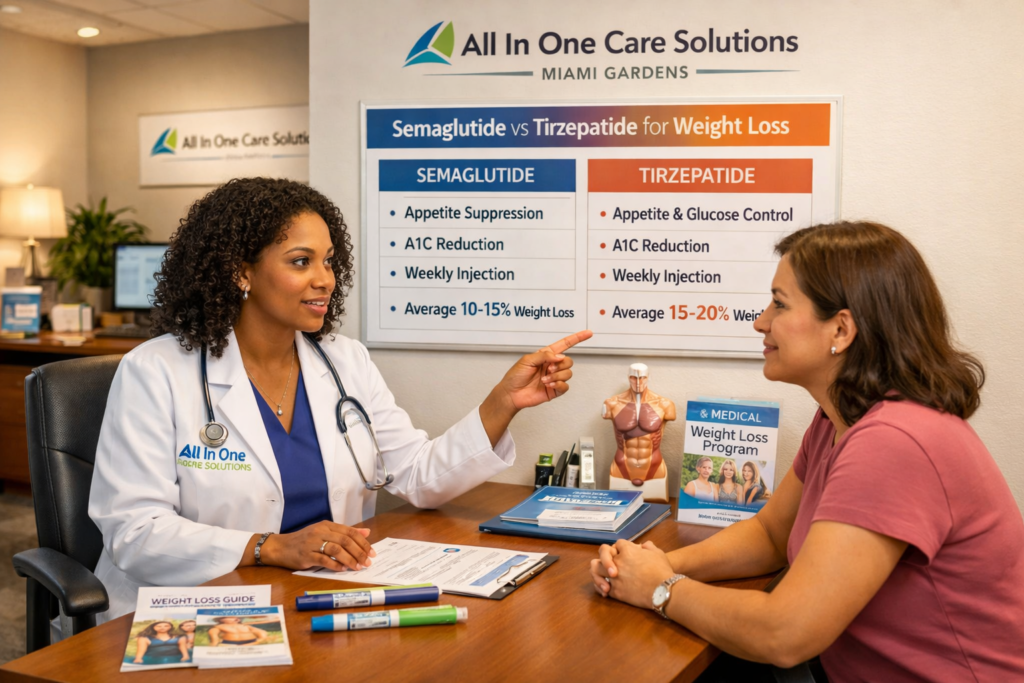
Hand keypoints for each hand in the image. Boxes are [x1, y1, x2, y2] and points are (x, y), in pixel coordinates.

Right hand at [261, 520, 376, 571]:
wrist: (281, 547)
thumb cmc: (305, 541)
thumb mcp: (325, 533)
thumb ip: (345, 533)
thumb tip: (367, 533)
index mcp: (327, 525)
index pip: (350, 532)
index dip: (363, 542)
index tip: (372, 552)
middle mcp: (321, 531)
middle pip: (345, 540)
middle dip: (359, 552)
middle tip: (367, 562)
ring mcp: (312, 543)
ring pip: (336, 549)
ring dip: (349, 559)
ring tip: (357, 567)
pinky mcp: (306, 555)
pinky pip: (323, 560)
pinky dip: (335, 565)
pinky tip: (342, 569)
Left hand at [494, 330, 592, 410]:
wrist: (511, 394)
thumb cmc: (515, 376)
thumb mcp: (527, 360)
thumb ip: (544, 355)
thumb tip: (559, 356)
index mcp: (546, 355)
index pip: (565, 345)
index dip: (577, 338)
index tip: (588, 333)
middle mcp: (552, 366)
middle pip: (569, 361)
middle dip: (560, 365)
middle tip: (548, 369)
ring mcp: (554, 378)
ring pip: (568, 373)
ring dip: (557, 375)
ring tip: (545, 379)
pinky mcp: (554, 390)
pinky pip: (566, 386)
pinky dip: (559, 384)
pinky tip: (549, 384)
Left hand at [590, 540, 674, 608]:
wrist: (663, 591)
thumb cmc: (663, 571)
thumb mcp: (658, 553)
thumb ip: (649, 547)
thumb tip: (644, 545)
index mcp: (628, 551)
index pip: (618, 544)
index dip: (621, 548)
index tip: (625, 553)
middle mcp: (618, 562)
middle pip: (603, 553)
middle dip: (605, 557)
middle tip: (611, 564)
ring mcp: (615, 577)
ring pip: (596, 570)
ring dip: (598, 572)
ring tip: (604, 577)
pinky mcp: (615, 591)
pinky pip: (602, 587)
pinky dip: (603, 588)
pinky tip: (606, 590)